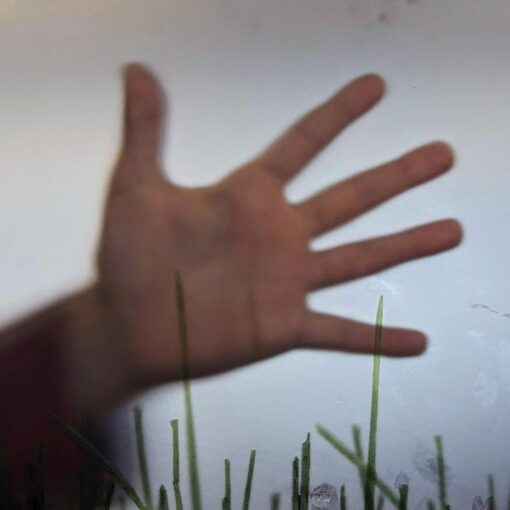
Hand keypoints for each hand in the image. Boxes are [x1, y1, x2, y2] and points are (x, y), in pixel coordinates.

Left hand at [95, 63, 461, 389]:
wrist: (127, 325)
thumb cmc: (129, 258)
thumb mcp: (134, 187)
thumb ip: (144, 129)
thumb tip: (136, 70)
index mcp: (249, 197)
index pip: (303, 144)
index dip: (338, 115)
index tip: (374, 87)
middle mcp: (278, 235)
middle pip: (349, 197)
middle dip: (396, 175)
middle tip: (440, 155)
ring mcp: (285, 281)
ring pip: (358, 257)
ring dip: (405, 245)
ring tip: (450, 230)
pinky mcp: (282, 325)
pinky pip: (339, 332)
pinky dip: (375, 339)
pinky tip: (415, 342)